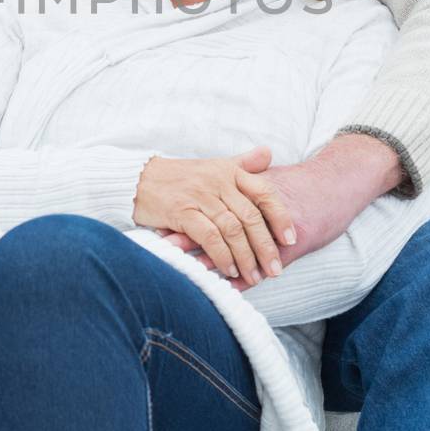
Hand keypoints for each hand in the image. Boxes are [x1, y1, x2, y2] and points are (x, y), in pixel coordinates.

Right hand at [133, 147, 294, 284]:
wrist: (139, 178)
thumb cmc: (180, 176)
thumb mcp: (213, 165)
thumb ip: (243, 163)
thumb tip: (268, 154)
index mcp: (229, 171)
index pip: (264, 192)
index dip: (280, 217)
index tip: (290, 239)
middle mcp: (217, 182)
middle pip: (250, 217)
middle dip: (265, 247)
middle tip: (275, 269)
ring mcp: (199, 196)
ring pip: (232, 230)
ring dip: (245, 257)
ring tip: (254, 276)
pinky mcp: (181, 211)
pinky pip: (209, 237)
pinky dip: (222, 256)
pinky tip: (229, 270)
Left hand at [158, 133, 403, 287]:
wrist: (338, 184)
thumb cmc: (301, 184)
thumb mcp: (268, 179)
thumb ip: (239, 183)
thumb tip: (207, 192)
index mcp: (249, 191)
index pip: (212, 205)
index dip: (188, 215)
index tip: (162, 222)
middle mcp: (260, 208)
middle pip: (221, 225)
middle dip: (193, 238)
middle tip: (165, 247)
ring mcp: (276, 229)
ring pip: (241, 247)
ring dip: (216, 261)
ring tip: (188, 272)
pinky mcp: (293, 246)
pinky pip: (266, 264)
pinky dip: (247, 279)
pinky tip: (229, 290)